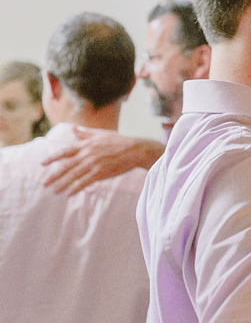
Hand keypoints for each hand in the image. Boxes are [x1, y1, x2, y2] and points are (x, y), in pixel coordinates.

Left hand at [42, 126, 161, 194]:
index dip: (52, 158)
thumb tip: (73, 129)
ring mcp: (93, 164)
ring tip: (54, 191)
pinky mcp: (100, 172)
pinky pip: (84, 182)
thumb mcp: (100, 135)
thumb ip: (84, 134)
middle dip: (53, 175)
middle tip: (44, 183)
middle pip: (65, 166)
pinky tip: (69, 194)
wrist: (135, 150)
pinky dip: (76, 188)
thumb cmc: (119, 142)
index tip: (42, 164)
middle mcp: (86, 154)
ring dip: (62, 184)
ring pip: (73, 176)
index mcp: (85, 145)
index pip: (64, 152)